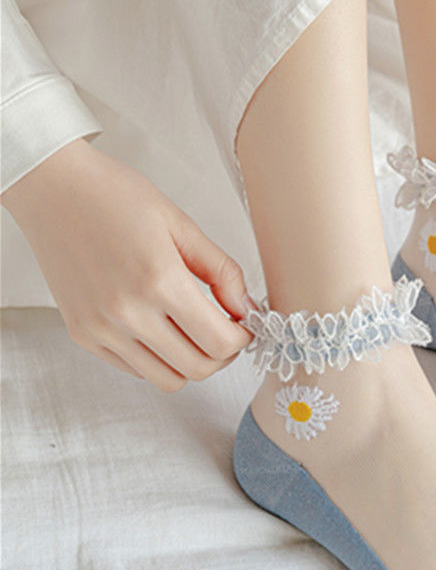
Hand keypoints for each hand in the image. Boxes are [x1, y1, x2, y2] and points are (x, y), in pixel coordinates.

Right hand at [2, 138, 255, 390]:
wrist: (54, 190)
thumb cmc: (117, 197)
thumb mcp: (181, 224)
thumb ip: (221, 271)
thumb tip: (246, 309)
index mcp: (159, 280)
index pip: (219, 342)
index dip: (243, 339)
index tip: (245, 325)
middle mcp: (127, 313)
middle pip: (198, 368)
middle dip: (223, 354)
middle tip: (226, 329)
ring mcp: (101, 329)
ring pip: (167, 379)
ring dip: (192, 362)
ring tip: (195, 331)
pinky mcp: (83, 335)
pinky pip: (136, 369)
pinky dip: (159, 358)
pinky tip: (162, 327)